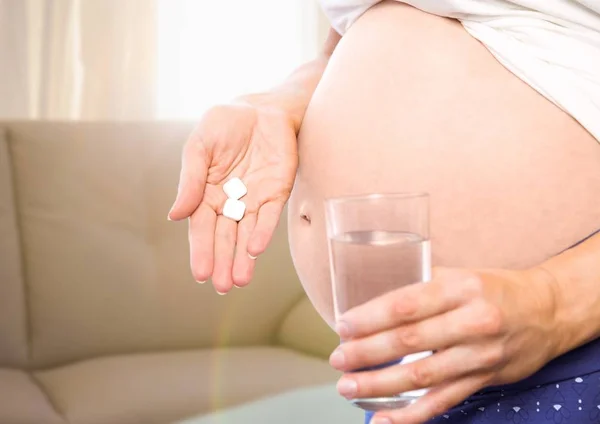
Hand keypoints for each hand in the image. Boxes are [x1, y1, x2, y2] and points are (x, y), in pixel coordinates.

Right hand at [168, 101, 297, 293]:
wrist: (263, 108)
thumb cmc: (226, 124)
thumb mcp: (200, 145)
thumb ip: (190, 179)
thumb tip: (174, 215)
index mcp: (206, 193)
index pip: (201, 228)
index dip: (200, 250)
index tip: (200, 273)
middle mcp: (229, 202)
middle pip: (223, 237)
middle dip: (222, 262)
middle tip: (221, 286)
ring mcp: (253, 200)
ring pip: (246, 234)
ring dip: (242, 257)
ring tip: (239, 280)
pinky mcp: (275, 193)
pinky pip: (268, 216)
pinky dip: (261, 232)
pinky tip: (254, 249)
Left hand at [328, 267, 559, 423]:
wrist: (547, 312)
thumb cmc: (494, 289)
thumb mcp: (460, 275)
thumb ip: (422, 285)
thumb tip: (374, 300)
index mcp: (460, 289)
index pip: (406, 305)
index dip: (370, 318)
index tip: (343, 326)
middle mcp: (471, 322)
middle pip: (409, 341)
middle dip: (367, 352)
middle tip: (338, 359)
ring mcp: (479, 355)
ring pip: (422, 375)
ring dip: (379, 384)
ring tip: (348, 386)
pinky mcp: (483, 380)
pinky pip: (443, 402)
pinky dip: (411, 415)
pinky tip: (383, 419)